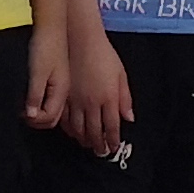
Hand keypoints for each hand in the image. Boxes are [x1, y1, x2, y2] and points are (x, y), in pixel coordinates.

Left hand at [24, 21, 69, 130]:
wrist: (52, 26)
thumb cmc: (45, 46)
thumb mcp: (37, 73)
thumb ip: (34, 96)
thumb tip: (30, 116)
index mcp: (61, 91)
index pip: (48, 118)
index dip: (33, 119)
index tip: (20, 112)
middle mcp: (64, 92)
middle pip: (52, 118)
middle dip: (36, 120)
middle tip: (21, 112)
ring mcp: (62, 86)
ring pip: (51, 109)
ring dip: (38, 112)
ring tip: (24, 105)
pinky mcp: (58, 80)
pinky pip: (50, 100)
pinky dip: (40, 103)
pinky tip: (32, 96)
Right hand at [66, 29, 130, 155]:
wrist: (81, 40)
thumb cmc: (104, 55)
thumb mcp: (121, 74)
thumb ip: (126, 98)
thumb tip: (129, 118)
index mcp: (109, 98)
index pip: (112, 127)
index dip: (113, 140)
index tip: (114, 148)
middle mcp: (92, 102)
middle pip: (95, 132)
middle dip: (99, 145)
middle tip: (102, 152)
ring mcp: (76, 101)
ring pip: (79, 129)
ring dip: (84, 140)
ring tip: (88, 145)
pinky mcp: (64, 96)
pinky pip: (65, 119)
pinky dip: (69, 129)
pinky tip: (73, 132)